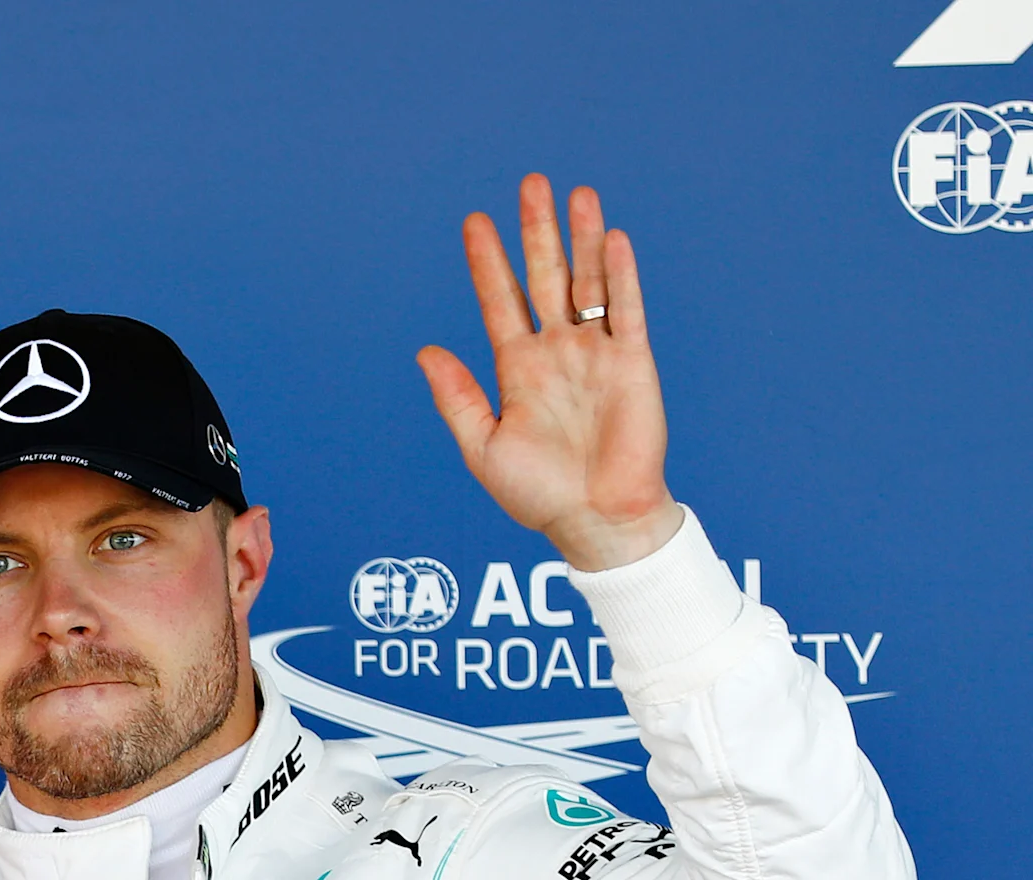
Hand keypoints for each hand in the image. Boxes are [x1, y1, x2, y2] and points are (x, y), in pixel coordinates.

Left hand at [416, 174, 678, 573]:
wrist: (594, 519)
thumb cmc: (538, 492)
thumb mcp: (482, 445)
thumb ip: (456, 396)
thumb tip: (425, 350)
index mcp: (517, 368)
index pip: (500, 300)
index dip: (488, 262)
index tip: (474, 222)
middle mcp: (557, 350)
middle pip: (545, 276)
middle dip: (536, 231)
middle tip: (529, 183)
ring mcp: (597, 352)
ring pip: (588, 282)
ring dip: (582, 238)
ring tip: (575, 192)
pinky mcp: (634, 363)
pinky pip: (628, 311)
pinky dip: (621, 275)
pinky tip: (613, 239)